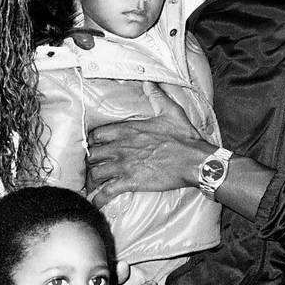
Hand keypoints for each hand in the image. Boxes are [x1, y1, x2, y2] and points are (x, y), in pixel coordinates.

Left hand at [87, 83, 210, 205]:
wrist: (194, 161)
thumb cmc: (184, 138)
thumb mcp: (171, 111)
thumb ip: (157, 96)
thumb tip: (149, 81)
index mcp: (128, 130)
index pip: (97, 135)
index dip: (92, 142)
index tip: (93, 147)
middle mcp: (121, 147)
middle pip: (92, 155)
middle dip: (89, 162)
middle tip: (90, 168)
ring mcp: (124, 166)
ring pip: (95, 173)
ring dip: (91, 180)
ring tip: (91, 186)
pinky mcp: (130, 182)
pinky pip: (107, 192)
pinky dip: (99, 198)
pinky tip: (96, 203)